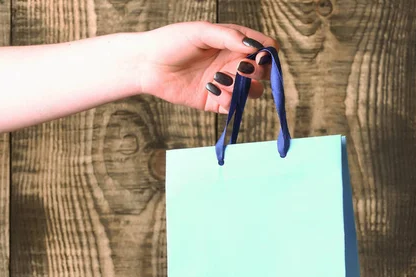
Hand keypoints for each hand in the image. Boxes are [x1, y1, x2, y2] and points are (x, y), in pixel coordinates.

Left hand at [137, 22, 278, 113]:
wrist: (148, 65)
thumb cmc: (172, 42)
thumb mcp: (201, 32)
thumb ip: (229, 37)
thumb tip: (255, 46)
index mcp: (234, 42)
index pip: (265, 47)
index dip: (268, 53)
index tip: (259, 55)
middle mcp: (234, 63)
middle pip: (263, 71)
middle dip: (257, 71)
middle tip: (242, 69)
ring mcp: (227, 83)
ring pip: (253, 92)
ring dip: (242, 88)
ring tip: (219, 79)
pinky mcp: (217, 102)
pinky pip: (234, 106)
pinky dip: (228, 100)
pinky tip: (211, 90)